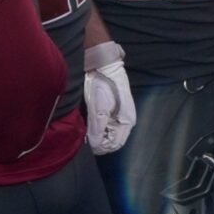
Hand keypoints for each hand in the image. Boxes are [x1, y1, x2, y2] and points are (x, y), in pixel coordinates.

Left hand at [82, 41, 134, 155]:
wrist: (103, 66)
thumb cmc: (103, 87)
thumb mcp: (99, 110)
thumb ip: (98, 130)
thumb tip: (95, 146)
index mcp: (127, 122)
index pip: (116, 144)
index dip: (102, 147)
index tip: (89, 143)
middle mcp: (125, 121)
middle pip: (112, 139)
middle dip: (100, 140)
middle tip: (86, 136)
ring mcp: (119, 115)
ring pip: (108, 132)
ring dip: (97, 133)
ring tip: (86, 128)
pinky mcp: (112, 109)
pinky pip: (105, 124)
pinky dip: (97, 126)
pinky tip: (89, 122)